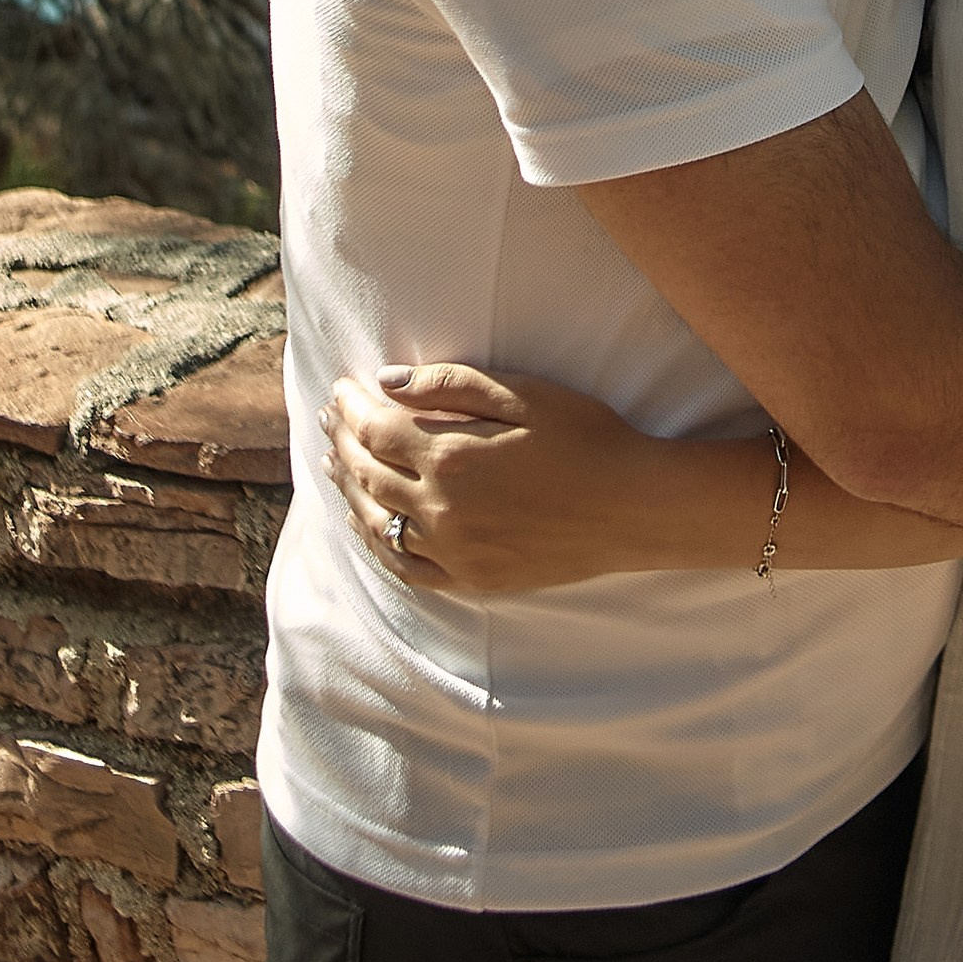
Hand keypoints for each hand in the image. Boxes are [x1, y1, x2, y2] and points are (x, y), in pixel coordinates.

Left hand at [323, 363, 682, 594]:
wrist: (633, 507)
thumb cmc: (586, 437)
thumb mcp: (523, 394)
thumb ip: (450, 385)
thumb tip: (386, 382)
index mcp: (451, 456)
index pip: (377, 428)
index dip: (352, 406)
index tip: (340, 387)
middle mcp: (441, 509)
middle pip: (368, 473)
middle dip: (342, 441)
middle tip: (328, 418)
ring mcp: (453, 551)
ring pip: (376, 521)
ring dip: (347, 489)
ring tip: (332, 464)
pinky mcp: (470, 579)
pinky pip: (404, 566)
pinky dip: (375, 543)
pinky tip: (364, 524)